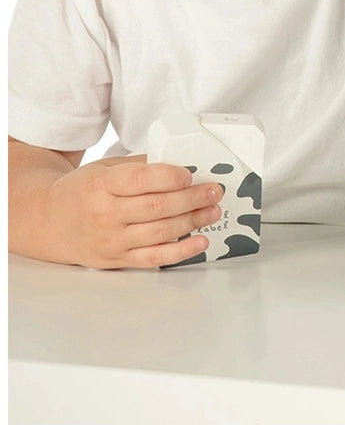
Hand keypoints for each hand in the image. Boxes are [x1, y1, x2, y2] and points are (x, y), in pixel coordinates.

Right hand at [44, 155, 222, 268]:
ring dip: (193, 221)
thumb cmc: (83, 190)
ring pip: (160, 232)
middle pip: (157, 207)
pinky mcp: (118, 260)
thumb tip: (183, 164)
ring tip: (214, 210)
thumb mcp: (105, 168)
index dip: (170, 177)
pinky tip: (201, 241)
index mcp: (101, 185)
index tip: (192, 174)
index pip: (141, 179)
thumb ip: (140, 166)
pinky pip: (154, 258)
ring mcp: (112, 240)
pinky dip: (181, 252)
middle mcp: (105, 214)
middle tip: (215, 191)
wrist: (48, 222)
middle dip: (192, 198)